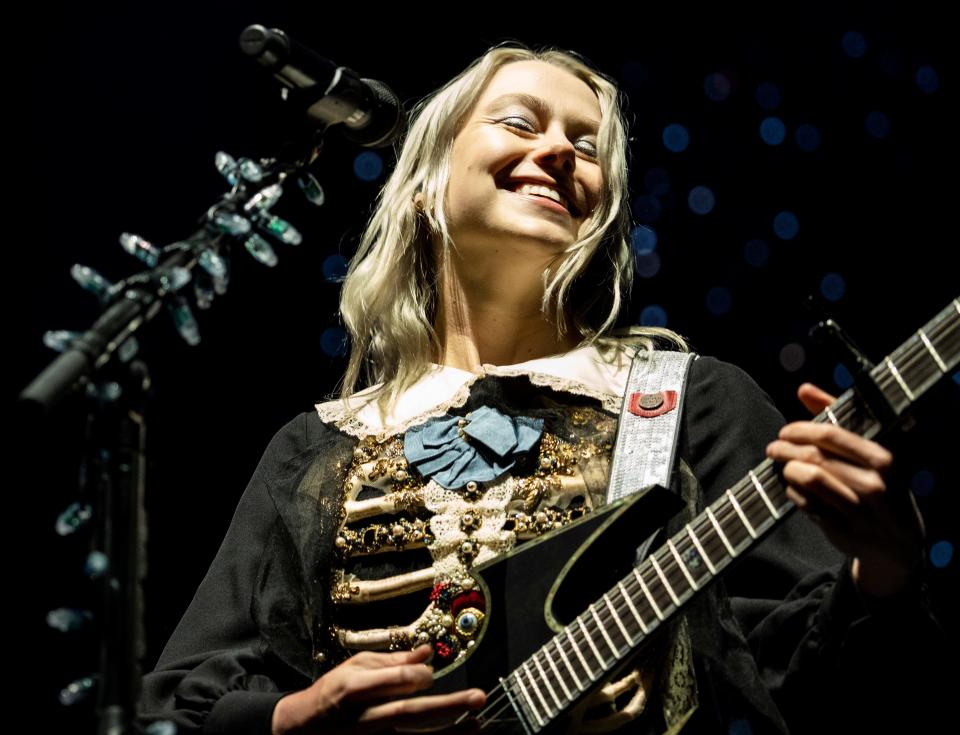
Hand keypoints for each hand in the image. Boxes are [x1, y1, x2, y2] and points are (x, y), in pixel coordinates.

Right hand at [272, 645, 484, 734]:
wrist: (301, 728)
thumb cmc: (331, 693)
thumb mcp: (355, 667)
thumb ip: (393, 661)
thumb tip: (427, 652)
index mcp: (356, 688)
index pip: (398, 681)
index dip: (420, 675)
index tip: (428, 674)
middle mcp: (365, 716)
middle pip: (411, 712)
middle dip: (448, 706)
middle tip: (479, 697)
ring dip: (449, 733)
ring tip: (477, 725)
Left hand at [765, 382, 924, 598]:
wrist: (899, 544)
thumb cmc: (881, 487)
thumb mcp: (871, 452)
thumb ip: (837, 417)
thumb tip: (804, 389)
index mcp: (882, 459)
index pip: (830, 434)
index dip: (800, 430)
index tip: (785, 432)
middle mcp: (873, 484)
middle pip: (812, 456)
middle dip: (785, 449)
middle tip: (774, 448)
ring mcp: (856, 509)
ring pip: (806, 478)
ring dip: (787, 470)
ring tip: (784, 466)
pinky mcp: (841, 529)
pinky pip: (803, 503)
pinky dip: (793, 492)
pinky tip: (795, 489)